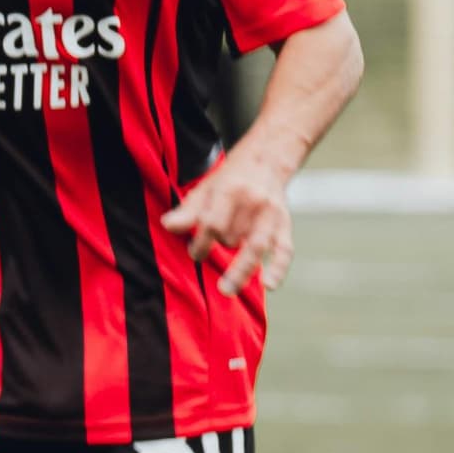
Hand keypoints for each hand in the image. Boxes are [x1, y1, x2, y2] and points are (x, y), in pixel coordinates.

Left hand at [164, 147, 295, 299]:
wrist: (266, 162)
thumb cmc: (229, 180)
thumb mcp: (205, 188)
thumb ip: (188, 210)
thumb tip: (168, 226)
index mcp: (230, 191)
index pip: (213, 223)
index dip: (201, 241)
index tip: (195, 253)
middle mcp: (253, 203)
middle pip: (232, 235)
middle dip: (218, 248)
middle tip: (202, 262)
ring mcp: (271, 215)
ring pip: (256, 246)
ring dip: (242, 270)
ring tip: (227, 290)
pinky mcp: (285, 225)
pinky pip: (284, 250)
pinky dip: (278, 268)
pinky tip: (269, 285)